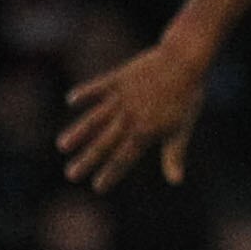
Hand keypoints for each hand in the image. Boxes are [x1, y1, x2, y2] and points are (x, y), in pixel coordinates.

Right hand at [58, 36, 209, 192]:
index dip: (111, 174)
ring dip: (79, 132)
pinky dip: (85, 93)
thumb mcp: (182, 129)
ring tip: (63, 146)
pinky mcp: (117, 79)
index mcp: (146, 131)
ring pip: (95, 119)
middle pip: (105, 143)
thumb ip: (174, 155)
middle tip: (71, 175)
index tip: (97, 188)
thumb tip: (176, 181)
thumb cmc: (187, 98)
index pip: (125, 158)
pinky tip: (71, 100)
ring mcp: (121, 98)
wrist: (185, 61)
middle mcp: (130, 117)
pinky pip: (97, 87)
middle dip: (88, 160)